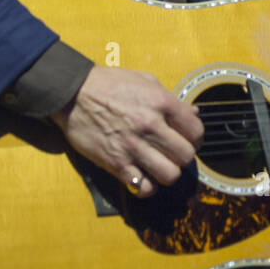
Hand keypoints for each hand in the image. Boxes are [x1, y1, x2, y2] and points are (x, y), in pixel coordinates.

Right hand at [51, 67, 202, 197]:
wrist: (73, 93)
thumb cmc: (109, 84)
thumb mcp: (145, 81)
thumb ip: (171, 99)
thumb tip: (194, 113)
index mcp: (161, 103)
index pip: (196, 131)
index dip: (195, 137)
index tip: (187, 139)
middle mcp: (151, 126)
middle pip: (186, 156)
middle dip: (182, 157)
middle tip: (172, 153)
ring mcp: (133, 146)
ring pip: (170, 175)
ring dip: (167, 173)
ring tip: (159, 166)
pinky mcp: (116, 163)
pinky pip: (144, 187)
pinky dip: (147, 186)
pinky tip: (143, 177)